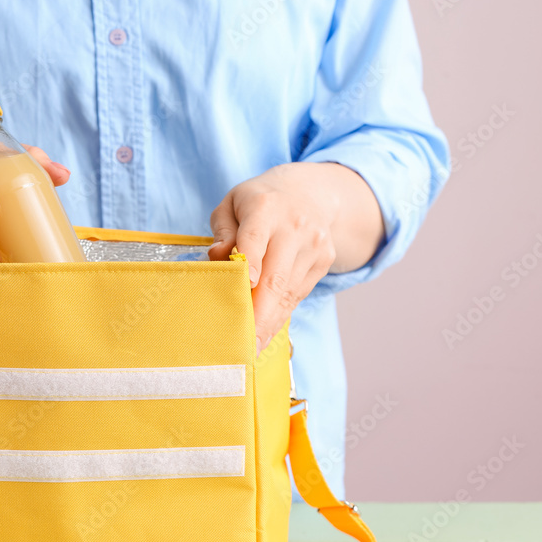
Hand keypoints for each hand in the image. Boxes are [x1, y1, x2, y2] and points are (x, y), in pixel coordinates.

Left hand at [208, 162, 383, 353]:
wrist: (310, 193)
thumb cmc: (258, 203)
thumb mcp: (232, 204)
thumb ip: (223, 230)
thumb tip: (219, 255)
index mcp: (265, 207)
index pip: (256, 240)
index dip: (250, 266)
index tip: (244, 288)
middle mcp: (294, 227)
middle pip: (275, 276)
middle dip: (258, 314)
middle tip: (242, 344)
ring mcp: (313, 246)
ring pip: (288, 292)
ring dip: (268, 322)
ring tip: (250, 348)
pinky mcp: (322, 262)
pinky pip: (297, 295)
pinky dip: (280, 316)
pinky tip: (265, 333)